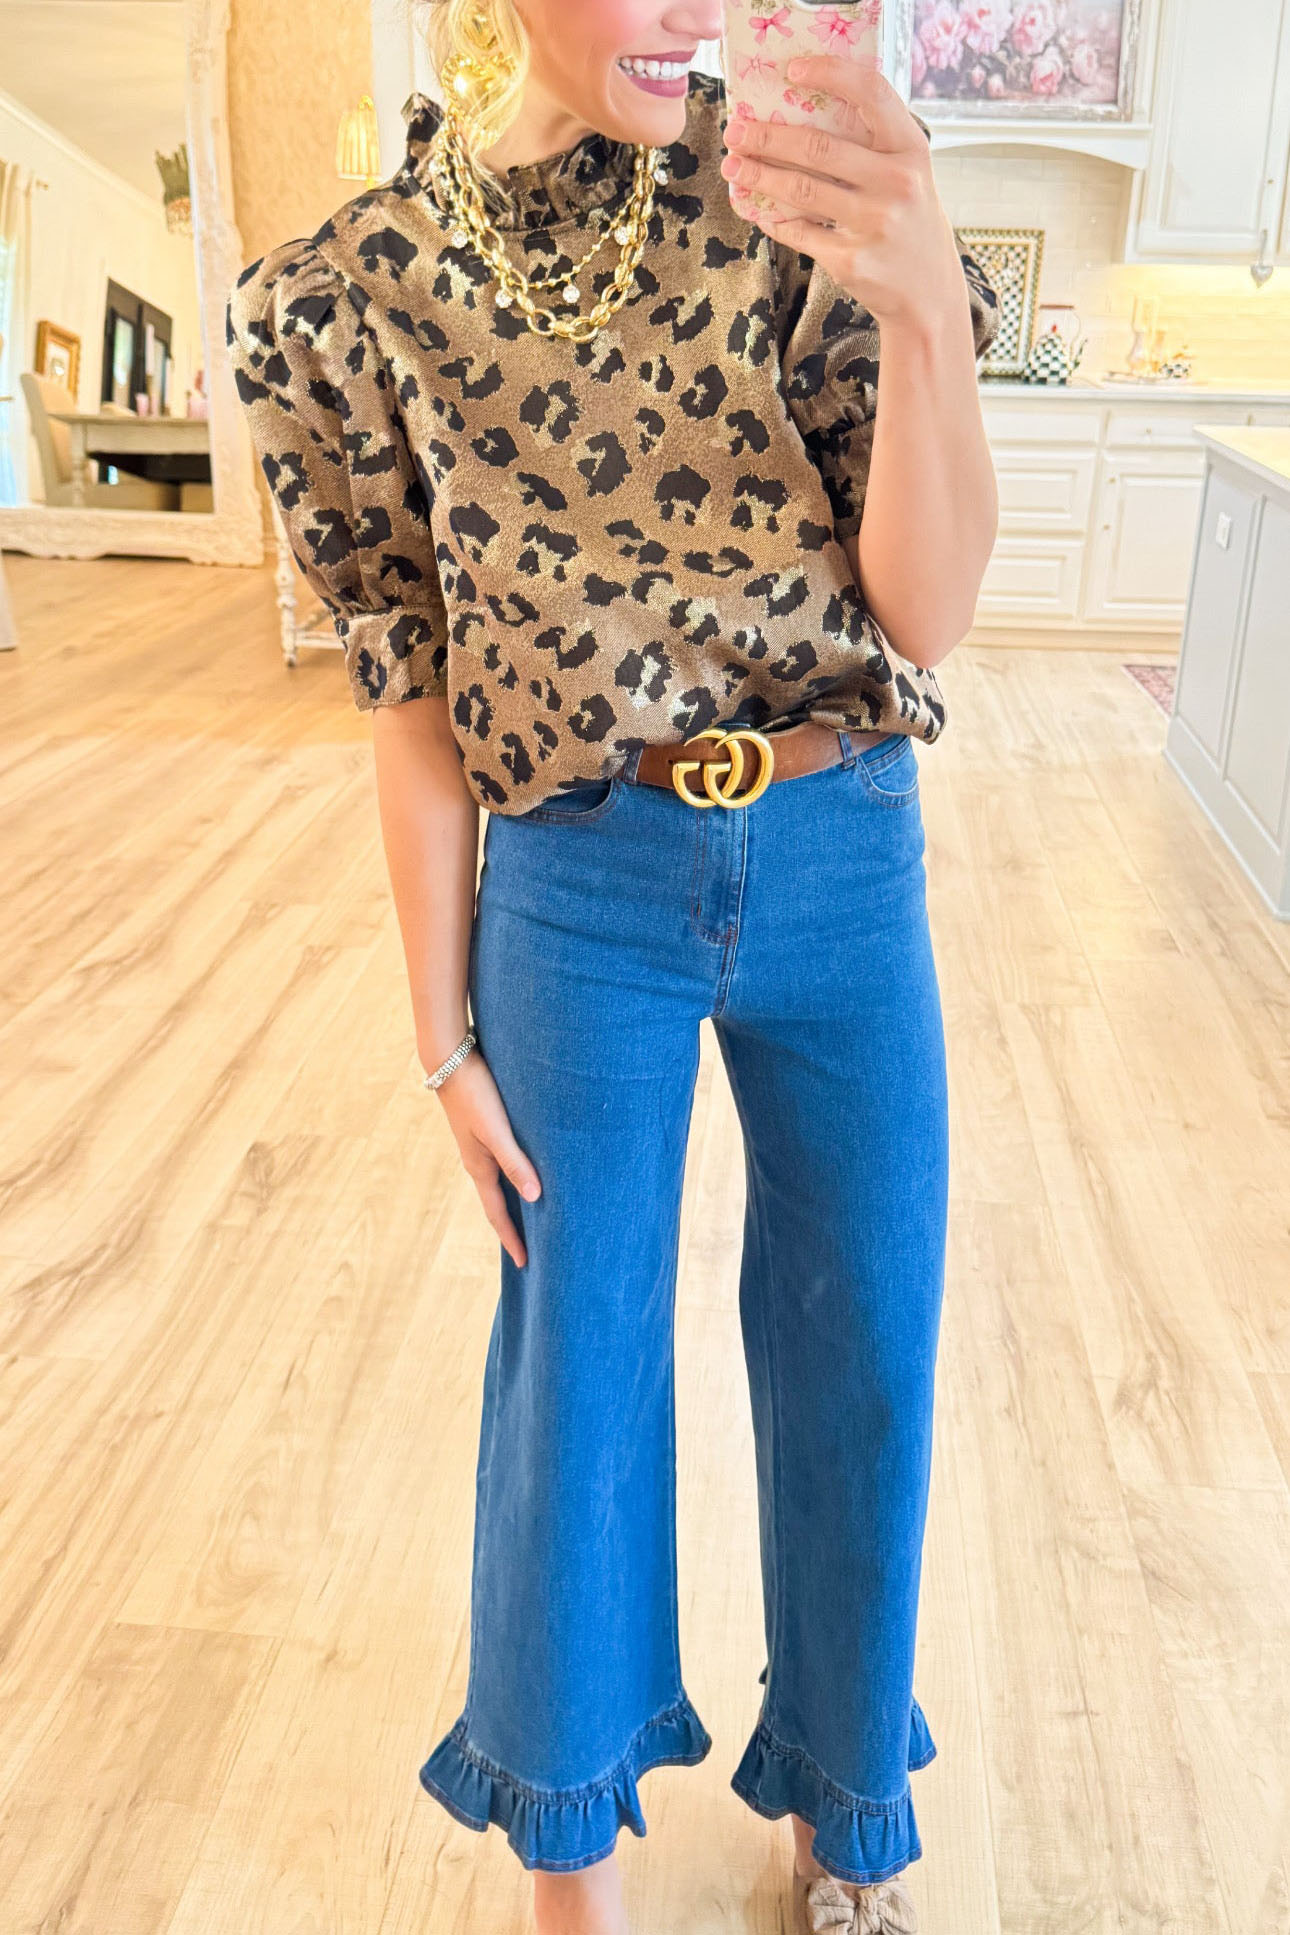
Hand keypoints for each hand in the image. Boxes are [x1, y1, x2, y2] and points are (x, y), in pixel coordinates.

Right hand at [432, 1046, 540, 1268]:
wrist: (450, 1061)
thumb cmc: (474, 1094)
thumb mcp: (496, 1130)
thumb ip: (515, 1162)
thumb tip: (536, 1197)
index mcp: (480, 1167)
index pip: (498, 1214)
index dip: (512, 1239)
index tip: (524, 1264)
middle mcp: (479, 1162)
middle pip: (499, 1204)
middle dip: (513, 1229)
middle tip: (530, 1252)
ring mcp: (479, 1148)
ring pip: (501, 1185)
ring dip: (515, 1205)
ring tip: (532, 1221)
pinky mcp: (484, 1131)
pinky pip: (502, 1166)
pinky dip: (514, 1180)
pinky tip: (525, 1176)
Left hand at [720, 52, 967, 333]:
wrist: (928, 294)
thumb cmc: (909, 221)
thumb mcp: (908, 174)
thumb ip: (872, 145)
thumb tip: (800, 115)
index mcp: (911, 148)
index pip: (871, 94)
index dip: (831, 74)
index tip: (792, 70)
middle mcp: (897, 183)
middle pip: (819, 148)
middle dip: (768, 137)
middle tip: (736, 131)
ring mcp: (874, 224)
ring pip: (801, 191)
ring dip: (758, 176)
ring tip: (733, 166)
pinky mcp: (851, 261)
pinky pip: (799, 232)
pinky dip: (772, 218)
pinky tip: (755, 207)